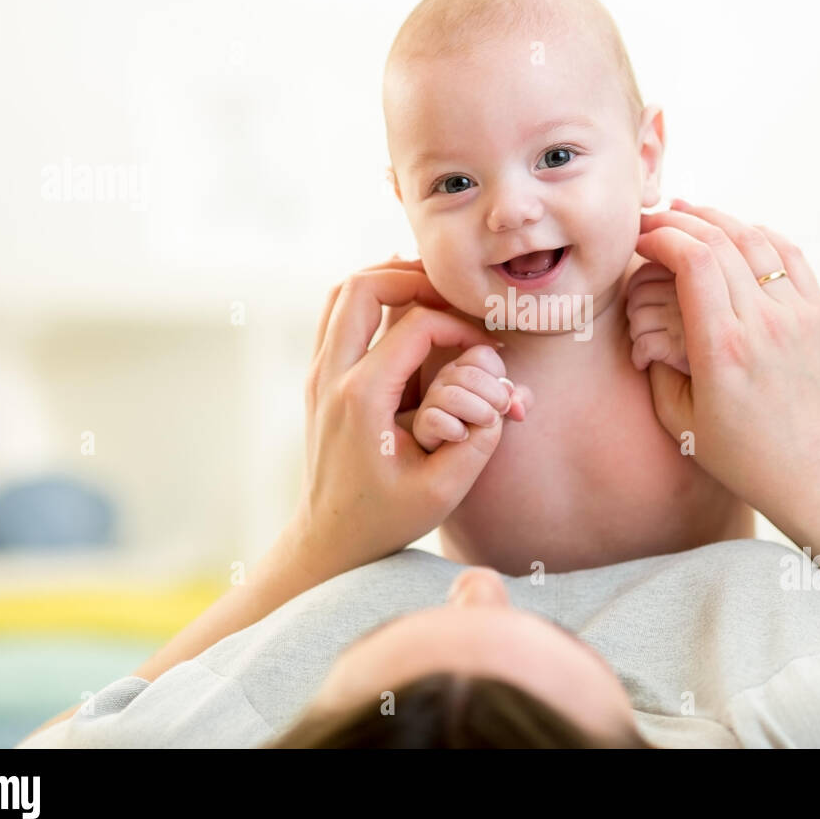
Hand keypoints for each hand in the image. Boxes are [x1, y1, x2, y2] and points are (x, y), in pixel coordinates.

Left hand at [294, 257, 512, 581]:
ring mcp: (318, 375)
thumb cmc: (387, 519)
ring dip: (388, 282)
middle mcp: (330, 377)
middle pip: (362, 286)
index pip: (414, 326)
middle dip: (413, 278)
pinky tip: (408, 314)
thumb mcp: (442, 492)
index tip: (485, 347)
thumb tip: (501, 394)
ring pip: (342, 292)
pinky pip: (338, 315)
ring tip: (432, 295)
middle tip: (453, 295)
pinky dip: (372, 301)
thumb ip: (478, 440)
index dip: (459, 326)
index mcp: (361, 399)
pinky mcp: (319, 379)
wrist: (331, 540)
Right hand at [412, 344, 533, 451]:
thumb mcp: (505, 410)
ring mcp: (431, 401)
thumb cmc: (481, 425)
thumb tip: (519, 407)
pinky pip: (434, 419)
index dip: (499, 374)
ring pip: (453, 396)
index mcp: (465, 368)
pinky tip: (463, 437)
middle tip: (502, 412)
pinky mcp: (422, 424)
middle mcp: (445, 379)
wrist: (454, 455)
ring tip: (489, 424)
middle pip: (469, 374)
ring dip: (479, 412)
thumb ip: (518, 401)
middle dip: (494, 394)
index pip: (482, 356)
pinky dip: (454, 429)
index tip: (506, 396)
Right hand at [635, 199, 819, 531]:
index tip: (638, 240)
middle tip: (651, 222)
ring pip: (755, 238)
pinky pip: (788, 254)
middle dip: (678, 221)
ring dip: (715, 219)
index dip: (660, 237)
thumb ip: (657, 364)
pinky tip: (734, 231)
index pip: (693, 260)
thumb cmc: (742, 456)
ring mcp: (798, 315)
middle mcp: (764, 324)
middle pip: (719, 240)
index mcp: (724, 349)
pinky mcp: (819, 315)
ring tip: (685, 214)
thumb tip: (646, 319)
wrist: (814, 474)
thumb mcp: (678, 420)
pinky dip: (757, 233)